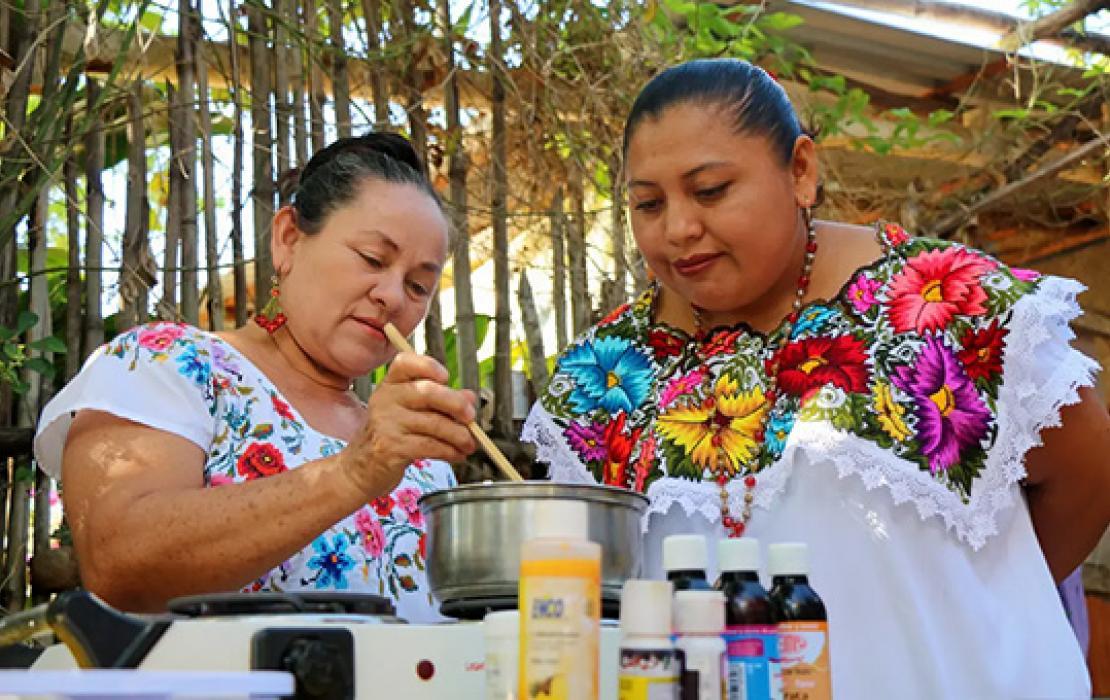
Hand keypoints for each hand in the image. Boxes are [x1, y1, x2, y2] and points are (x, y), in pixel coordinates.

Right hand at [339, 352, 475, 496]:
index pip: (405, 362)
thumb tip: (470, 398)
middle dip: (457, 405)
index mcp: (390, 384)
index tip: (446, 377)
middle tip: (471, 418)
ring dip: (459, 435)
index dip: (428, 366)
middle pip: (428, 392)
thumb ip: (442, 401)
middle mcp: (385, 399)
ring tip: (468, 443)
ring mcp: (386, 423)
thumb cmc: (392, 435)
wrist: (362, 468)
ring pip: (434, 423)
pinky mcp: (391, 447)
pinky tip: (456, 454)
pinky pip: (430, 445)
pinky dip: (450, 451)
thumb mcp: (414, 412)